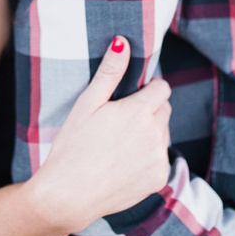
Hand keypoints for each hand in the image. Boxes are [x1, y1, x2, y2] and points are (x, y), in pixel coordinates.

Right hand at [29, 36, 171, 235]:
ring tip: (118, 142)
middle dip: (149, 108)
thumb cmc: (72, 145)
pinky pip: (160, 158)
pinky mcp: (159, 179)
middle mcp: (156, 134)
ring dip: (149, 131)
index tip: (130, 95)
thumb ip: (109, 72)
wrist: (70, 194)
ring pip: (163, 134)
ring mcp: (160, 159)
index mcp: (139, 112)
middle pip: (165, 110)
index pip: (162, 88)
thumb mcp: (87, 104)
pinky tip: (122, 161)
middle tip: (119, 118)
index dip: (147, 87)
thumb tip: (122, 41)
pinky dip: (147, 156)